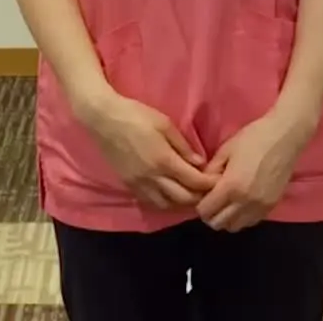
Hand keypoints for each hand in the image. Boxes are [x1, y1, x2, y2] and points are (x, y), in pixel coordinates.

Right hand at [88, 93, 214, 209]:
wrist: (104, 119)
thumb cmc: (136, 115)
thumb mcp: (164, 124)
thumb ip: (183, 146)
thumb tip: (200, 163)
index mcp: (164, 161)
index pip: (193, 182)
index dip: (208, 184)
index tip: (218, 182)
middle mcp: (153, 178)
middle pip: (182, 198)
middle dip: (198, 197)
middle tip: (209, 192)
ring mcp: (139, 184)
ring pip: (166, 205)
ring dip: (182, 204)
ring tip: (191, 196)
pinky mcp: (129, 185)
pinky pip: (151, 202)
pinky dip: (165, 203)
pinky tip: (171, 196)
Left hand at [196, 108, 316, 231]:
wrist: (284, 137)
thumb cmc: (253, 138)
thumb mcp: (226, 150)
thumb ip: (211, 171)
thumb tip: (204, 186)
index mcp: (231, 187)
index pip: (206, 211)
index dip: (200, 204)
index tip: (201, 195)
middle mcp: (245, 203)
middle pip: (218, 224)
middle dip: (210, 214)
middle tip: (211, 199)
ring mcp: (260, 207)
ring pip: (235, 227)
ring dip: (226, 218)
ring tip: (227, 202)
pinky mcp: (271, 207)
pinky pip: (250, 222)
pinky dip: (241, 217)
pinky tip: (241, 202)